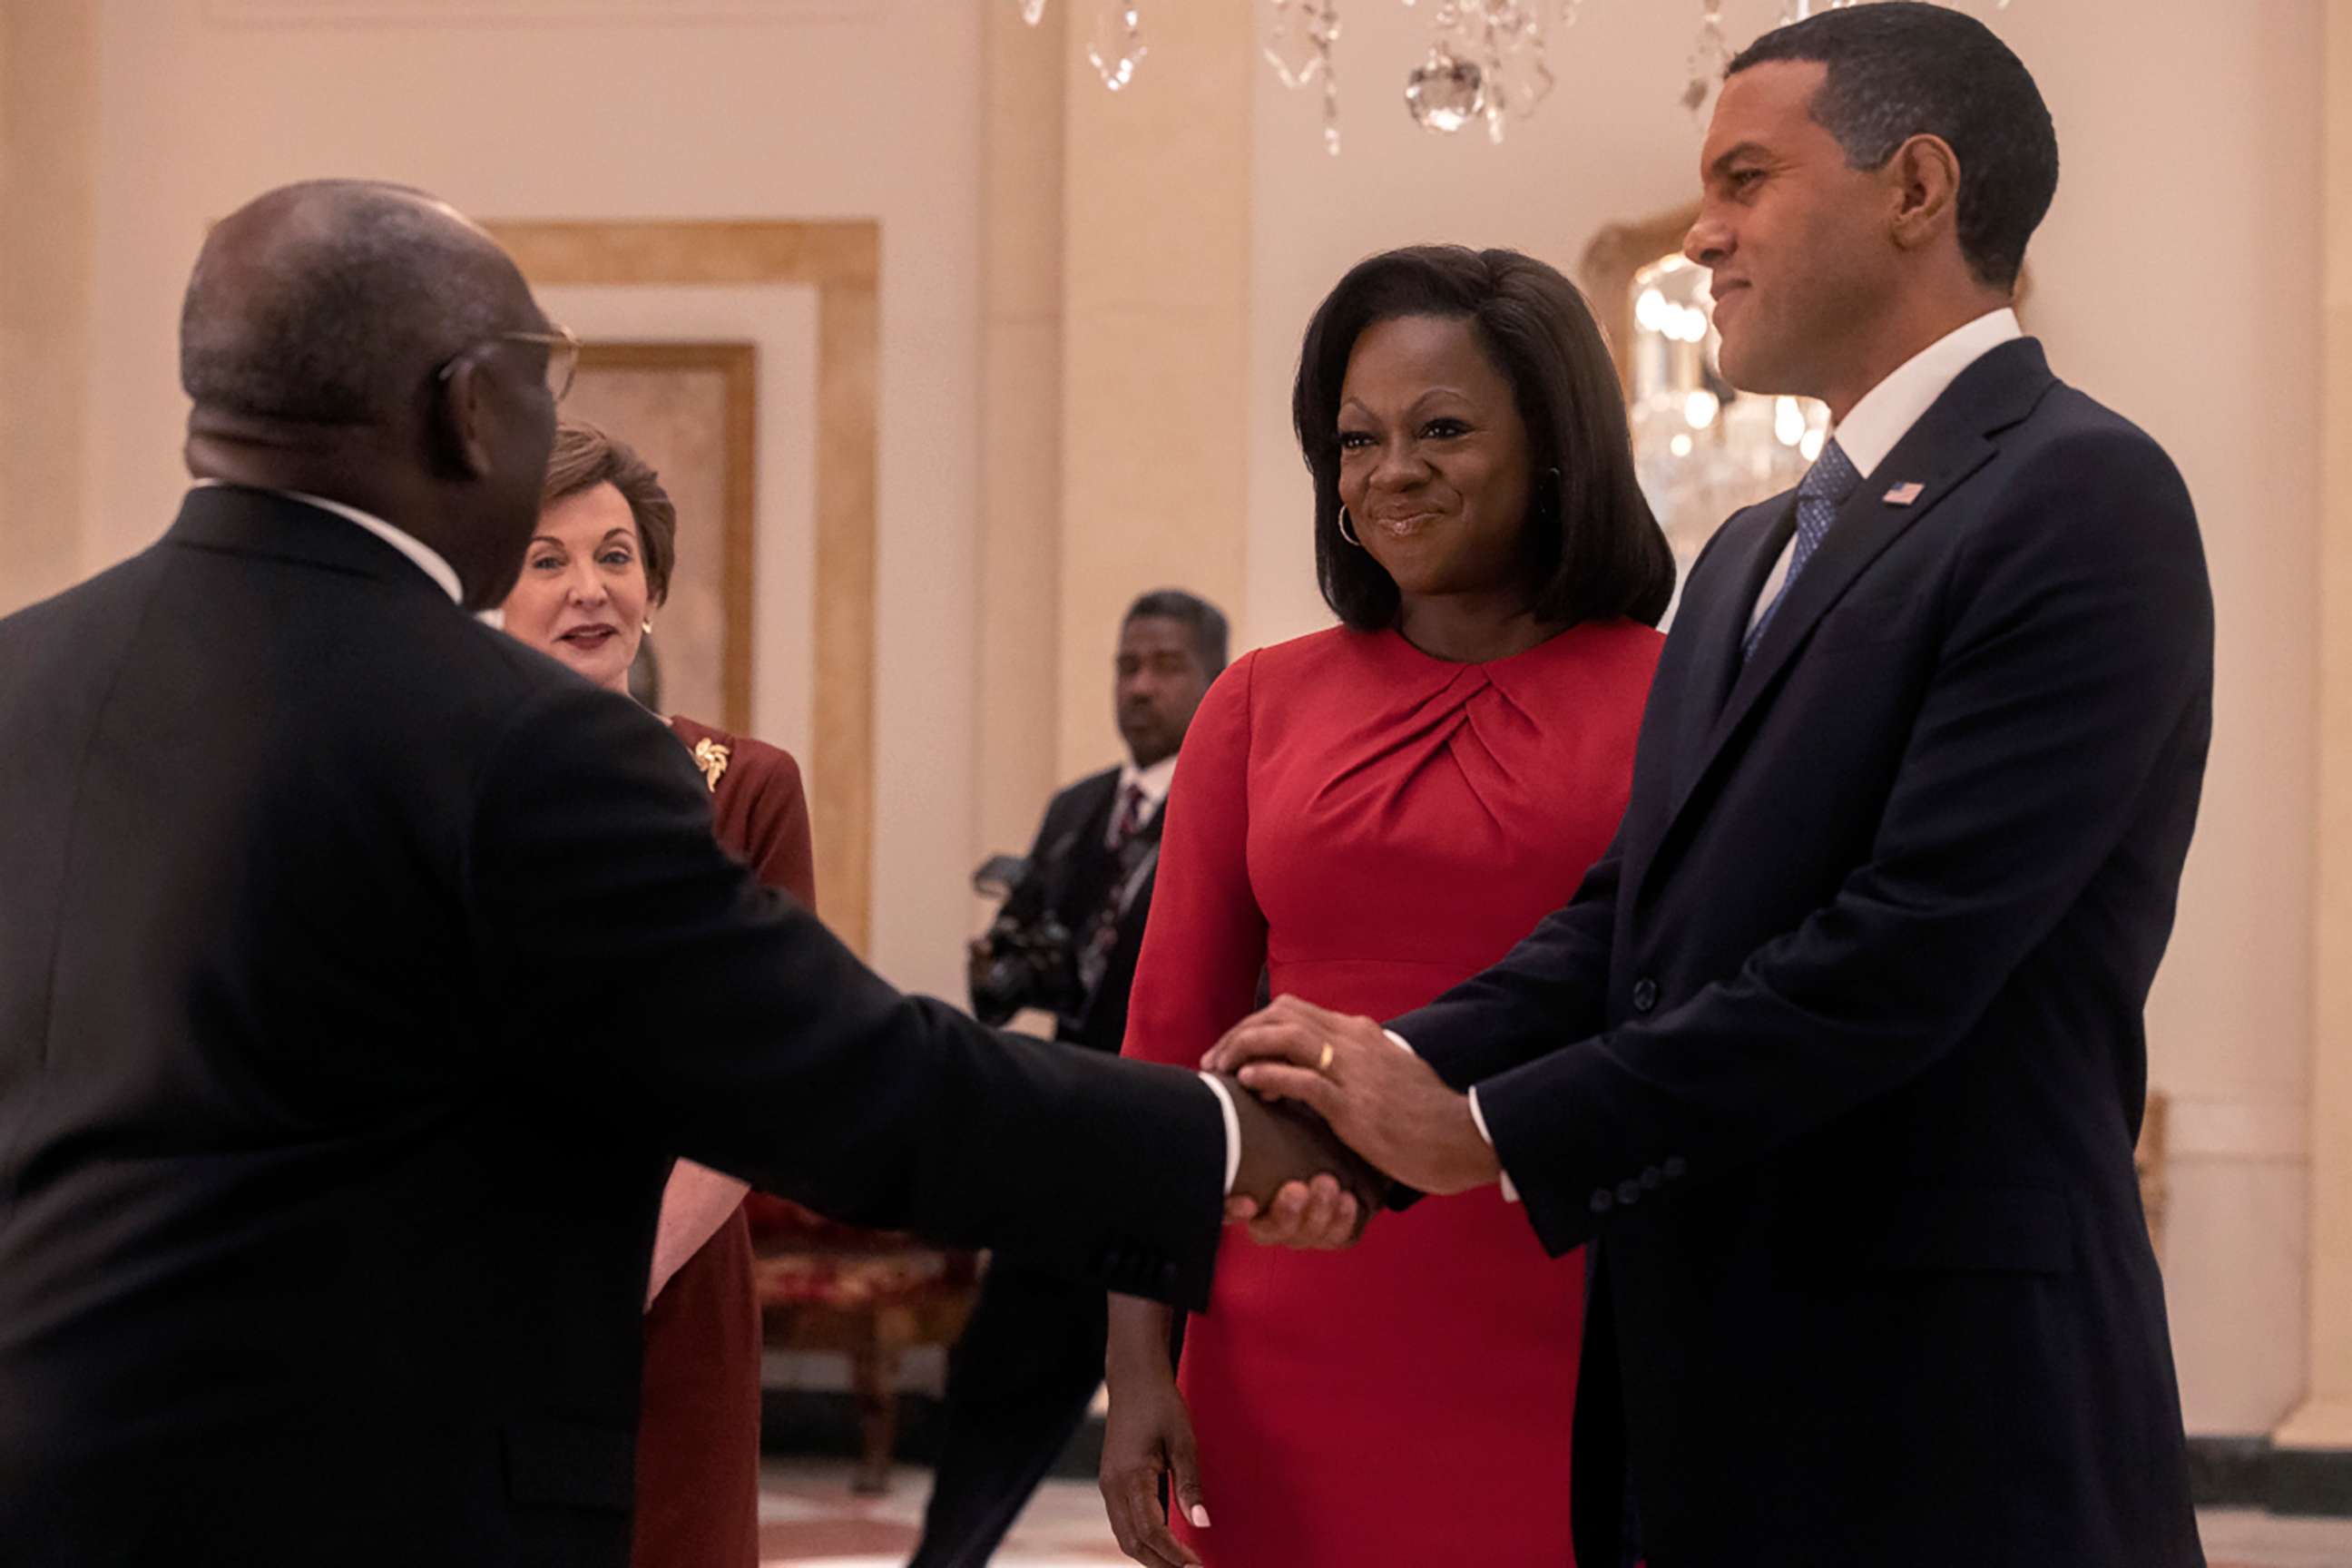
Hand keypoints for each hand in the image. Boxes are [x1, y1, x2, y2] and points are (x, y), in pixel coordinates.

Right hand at [1100, 1365, 1207, 1566]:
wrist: (1133, 1378)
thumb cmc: (1161, 1404)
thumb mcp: (1183, 1440)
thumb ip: (1190, 1484)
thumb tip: (1203, 1524)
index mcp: (1130, 1476)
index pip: (1151, 1530)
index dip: (1174, 1555)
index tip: (1198, 1567)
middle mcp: (1112, 1486)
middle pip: (1133, 1542)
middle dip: (1162, 1564)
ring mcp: (1108, 1485)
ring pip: (1125, 1536)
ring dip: (1151, 1555)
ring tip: (1182, 1564)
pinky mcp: (1111, 1482)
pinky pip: (1123, 1522)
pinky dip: (1143, 1539)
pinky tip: (1165, 1542)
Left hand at [1204, 995, 1502, 1196]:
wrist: (1463, 1136)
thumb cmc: (1424, 1114)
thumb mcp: (1387, 1073)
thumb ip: (1353, 1064)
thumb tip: (1319, 1069)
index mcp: (1358, 1032)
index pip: (1291, 1010)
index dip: (1252, 1025)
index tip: (1231, 1050)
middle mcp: (1353, 1041)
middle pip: (1280, 1015)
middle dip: (1239, 1033)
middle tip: (1215, 1062)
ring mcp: (1354, 1072)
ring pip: (1286, 1037)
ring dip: (1245, 1049)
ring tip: (1223, 1070)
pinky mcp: (1355, 1107)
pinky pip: (1303, 1080)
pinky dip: (1270, 1076)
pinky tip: (1249, 1084)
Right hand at [1221, 1074, 1381, 1246]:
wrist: (1351, 1140)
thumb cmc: (1296, 1124)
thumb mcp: (1272, 1111)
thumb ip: (1251, 1101)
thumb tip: (1221, 1067)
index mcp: (1247, 1194)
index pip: (1230, 1211)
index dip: (1233, 1211)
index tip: (1247, 1200)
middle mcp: (1273, 1215)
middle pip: (1269, 1230)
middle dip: (1286, 1212)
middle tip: (1297, 1188)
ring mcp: (1306, 1225)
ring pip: (1305, 1234)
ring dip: (1317, 1211)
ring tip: (1329, 1184)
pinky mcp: (1338, 1229)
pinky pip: (1340, 1236)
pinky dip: (1343, 1219)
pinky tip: (1349, 1199)